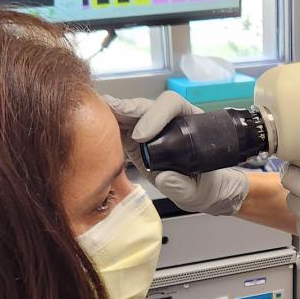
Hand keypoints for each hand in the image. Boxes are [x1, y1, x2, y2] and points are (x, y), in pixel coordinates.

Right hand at [105, 91, 247, 215]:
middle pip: (147, 106)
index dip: (155, 115)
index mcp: (189, 124)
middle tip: (110, 112)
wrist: (201, 192)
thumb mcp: (200, 192)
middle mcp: (168, 121)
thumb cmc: (206, 187)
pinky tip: (93, 125)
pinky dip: (107, 127)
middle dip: (128, 108)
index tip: (143, 136)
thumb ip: (184, 187)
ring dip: (113, 114)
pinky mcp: (136, 142)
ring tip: (94, 112)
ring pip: (131, 115)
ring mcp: (151, 130)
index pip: (172, 105)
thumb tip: (164, 178)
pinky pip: (120, 130)